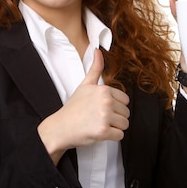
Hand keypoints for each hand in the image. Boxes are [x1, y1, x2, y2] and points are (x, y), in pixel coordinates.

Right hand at [38, 49, 129, 163]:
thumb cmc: (73, 108)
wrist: (60, 127)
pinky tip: (99, 132)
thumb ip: (95, 68)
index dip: (115, 106)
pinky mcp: (103, 131)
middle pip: (126, 113)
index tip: (101, 108)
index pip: (125, 100)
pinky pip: (120, 135)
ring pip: (125, 124)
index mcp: (104, 90)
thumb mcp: (85, 85)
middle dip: (115, 118)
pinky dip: (111, 137)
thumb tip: (98, 50)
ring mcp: (105, 117)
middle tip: (99, 118)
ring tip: (99, 124)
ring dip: (114, 128)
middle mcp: (106, 102)